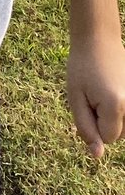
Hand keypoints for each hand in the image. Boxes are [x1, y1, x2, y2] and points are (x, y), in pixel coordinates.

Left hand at [67, 37, 124, 157]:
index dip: (94, 122)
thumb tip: (97, 155)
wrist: (98, 39)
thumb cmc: (82, 67)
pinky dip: (121, 109)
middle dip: (105, 120)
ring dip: (114, 115)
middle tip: (95, 92)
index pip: (108, 138)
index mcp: (117, 105)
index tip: (88, 99)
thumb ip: (86, 128)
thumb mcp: (75, 97)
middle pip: (120, 134)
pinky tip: (113, 90)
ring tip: (104, 89)